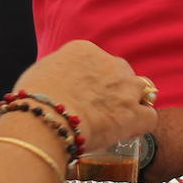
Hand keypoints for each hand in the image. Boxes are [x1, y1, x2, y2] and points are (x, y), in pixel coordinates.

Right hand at [13, 40, 156, 151]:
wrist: (45, 120)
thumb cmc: (33, 99)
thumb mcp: (41, 72)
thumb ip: (57, 71)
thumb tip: (58, 80)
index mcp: (84, 50)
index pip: (97, 61)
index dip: (93, 80)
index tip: (85, 94)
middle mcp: (110, 63)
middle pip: (120, 72)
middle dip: (113, 88)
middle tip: (98, 108)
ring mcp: (125, 87)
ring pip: (140, 90)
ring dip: (131, 102)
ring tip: (115, 121)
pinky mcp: (134, 113)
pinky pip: (149, 116)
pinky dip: (140, 124)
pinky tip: (127, 132)